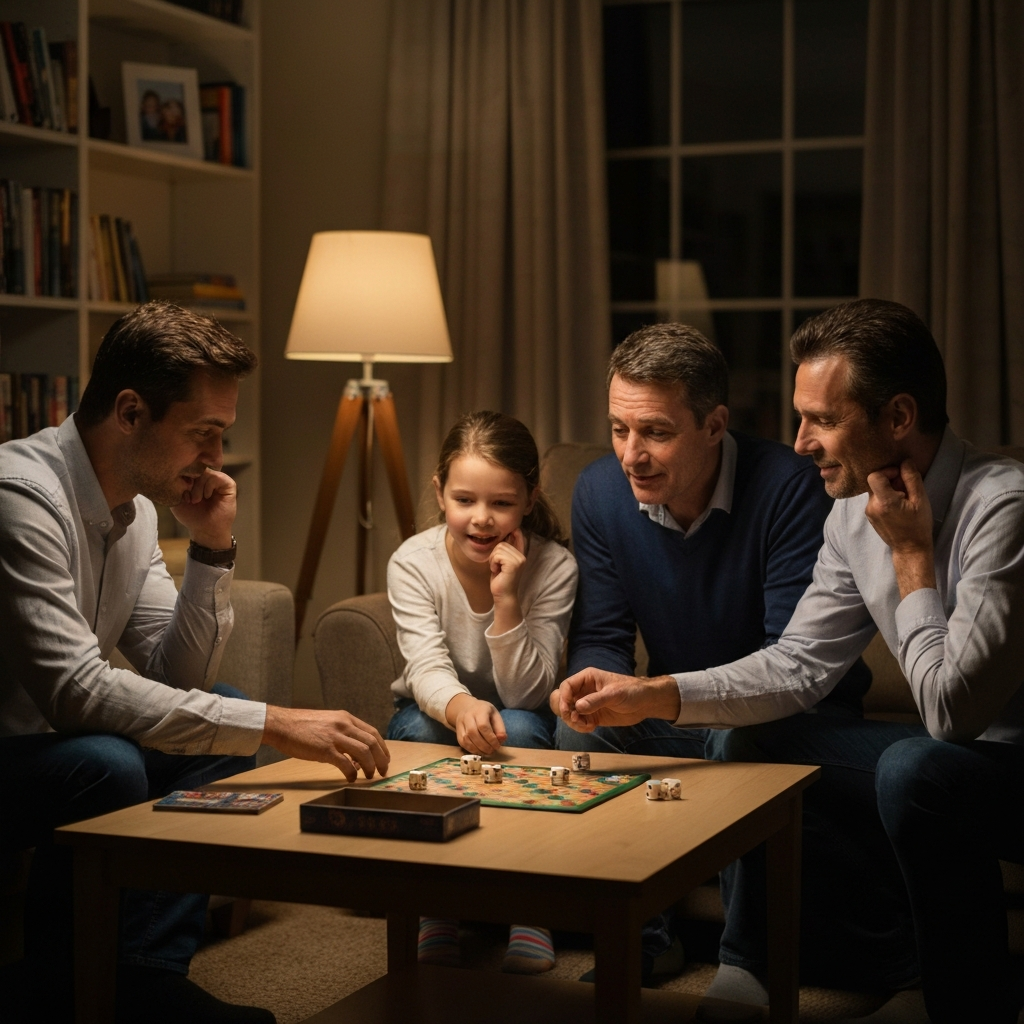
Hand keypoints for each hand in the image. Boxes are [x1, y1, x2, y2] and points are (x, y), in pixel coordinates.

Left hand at [171, 468, 235, 549]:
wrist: (205, 530)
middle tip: (188, 498)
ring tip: (196, 500)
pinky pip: (217, 477)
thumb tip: (178, 473)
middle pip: (196, 468)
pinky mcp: (228, 484)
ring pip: (206, 472)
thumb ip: (175, 485)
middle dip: (190, 483)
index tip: (181, 492)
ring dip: (198, 488)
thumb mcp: (177, 499)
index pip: (188, 467)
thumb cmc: (192, 516)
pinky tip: (207, 497)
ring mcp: (218, 480)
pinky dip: (209, 487)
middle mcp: (207, 477)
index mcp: (195, 478)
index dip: (182, 477)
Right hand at [262, 706, 390, 780]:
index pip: (372, 732)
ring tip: (369, 776)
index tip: (385, 758)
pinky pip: (346, 763)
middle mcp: (344, 725)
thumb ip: (343, 734)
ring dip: (370, 766)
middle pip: (372, 742)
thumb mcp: (328, 723)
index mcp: (346, 718)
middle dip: (381, 759)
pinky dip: (352, 773)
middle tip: (382, 771)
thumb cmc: (302, 726)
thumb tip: (355, 754)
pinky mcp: (324, 749)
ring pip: (364, 752)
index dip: (382, 747)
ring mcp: (335, 737)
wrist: (281, 724)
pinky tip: (351, 778)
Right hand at [445, 693, 506, 754]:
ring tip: (487, 752)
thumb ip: (500, 728)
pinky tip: (479, 751)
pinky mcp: (457, 731)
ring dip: (477, 749)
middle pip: (473, 733)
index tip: (497, 745)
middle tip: (492, 750)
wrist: (468, 708)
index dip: (490, 738)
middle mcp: (468, 715)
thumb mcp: (496, 716)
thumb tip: (501, 739)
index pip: (483, 725)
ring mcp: (460, 723)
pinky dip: (471, 750)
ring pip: (466, 739)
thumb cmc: (485, 713)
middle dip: (484, 745)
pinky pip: (462, 743)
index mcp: (480, 709)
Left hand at [489, 528, 526, 601]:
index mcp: (520, 556)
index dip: (516, 532)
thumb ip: (504, 552)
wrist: (503, 595)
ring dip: (493, 560)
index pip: (519, 538)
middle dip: (494, 555)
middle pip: (502, 543)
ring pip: (499, 549)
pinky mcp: (513, 564)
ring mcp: (519, 560)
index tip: (514, 529)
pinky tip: (497, 571)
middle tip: (497, 567)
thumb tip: (505, 537)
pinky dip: (493, 563)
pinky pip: (497, 556)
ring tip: (497, 569)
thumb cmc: (500, 580)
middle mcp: (522, 557)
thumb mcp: (501, 563)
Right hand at [554, 668, 680, 731]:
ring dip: (573, 721)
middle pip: (561, 699)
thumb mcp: (614, 694)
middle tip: (575, 719)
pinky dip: (580, 727)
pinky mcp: (591, 716)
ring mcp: (586, 704)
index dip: (564, 698)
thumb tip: (578, 707)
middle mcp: (583, 690)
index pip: (566, 686)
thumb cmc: (631, 691)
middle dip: (564, 710)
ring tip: (586, 725)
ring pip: (568, 713)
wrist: (645, 703)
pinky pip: (578, 722)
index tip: (568, 710)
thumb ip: (596, 700)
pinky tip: (591, 728)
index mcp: (587, 678)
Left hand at [865, 460, 935, 597]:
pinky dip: (885, 497)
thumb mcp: (920, 501)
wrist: (910, 549)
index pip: (874, 475)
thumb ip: (912, 479)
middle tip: (905, 488)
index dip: (887, 471)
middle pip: (874, 481)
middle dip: (890, 480)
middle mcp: (871, 506)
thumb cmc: (918, 525)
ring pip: (875, 490)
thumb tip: (905, 461)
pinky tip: (898, 506)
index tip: (900, 477)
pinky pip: (875, 499)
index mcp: (884, 502)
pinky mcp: (869, 515)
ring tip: (903, 499)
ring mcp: (868, 511)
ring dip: (888, 489)